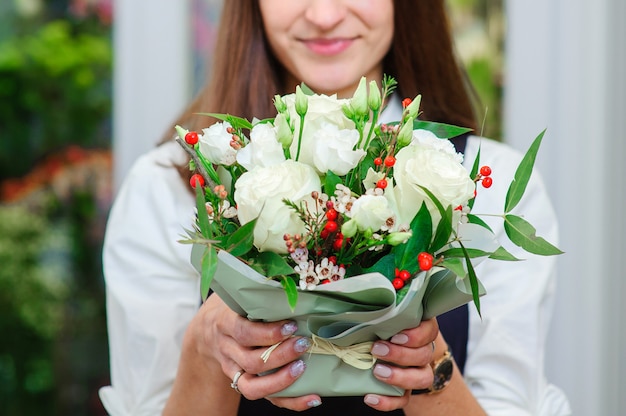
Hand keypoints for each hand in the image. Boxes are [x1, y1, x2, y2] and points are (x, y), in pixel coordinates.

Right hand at [191, 294, 321, 410]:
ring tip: (304, 367)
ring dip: (283, 379)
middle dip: (281, 354)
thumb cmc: (232, 307)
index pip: (244, 332)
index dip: (268, 333)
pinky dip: (290, 401)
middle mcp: (227, 349)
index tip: (292, 325)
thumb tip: (279, 263)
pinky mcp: (244, 383)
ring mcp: (234, 369)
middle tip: (304, 343)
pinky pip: (265, 398)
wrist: (206, 332)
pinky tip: (313, 397)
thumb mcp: (235, 292)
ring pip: (254, 386)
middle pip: (252, 360)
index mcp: (225, 322)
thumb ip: (253, 283)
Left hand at [364, 318, 439, 410]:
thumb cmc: (379, 325)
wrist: (375, 345)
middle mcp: (423, 350)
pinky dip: (388, 401)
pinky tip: (370, 398)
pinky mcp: (406, 389)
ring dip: (400, 377)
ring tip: (377, 372)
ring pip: (423, 378)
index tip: (395, 336)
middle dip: (401, 354)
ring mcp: (417, 371)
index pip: (430, 330)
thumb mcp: (381, 317)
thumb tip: (357, 311)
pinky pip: (404, 400)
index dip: (416, 335)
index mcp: (420, 328)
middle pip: (424, 355)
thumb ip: (379, 315)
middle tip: (377, 350)